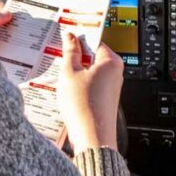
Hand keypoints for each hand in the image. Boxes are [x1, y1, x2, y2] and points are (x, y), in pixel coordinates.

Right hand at [57, 32, 123, 151]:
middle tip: (60, 60)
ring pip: (89, 71)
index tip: (65, 38)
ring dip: (75, 73)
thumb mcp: (69, 73)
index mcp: (111, 61)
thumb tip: (70, 37)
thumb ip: (70, 52)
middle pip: (92, 56)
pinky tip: (69, 93)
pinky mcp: (105, 98)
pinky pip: (90, 84)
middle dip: (75, 58)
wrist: (92, 138)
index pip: (94, 40)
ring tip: (63, 80)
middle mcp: (115, 73)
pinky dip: (78, 85)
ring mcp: (111, 86)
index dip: (77, 39)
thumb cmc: (84, 107)